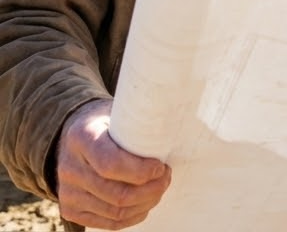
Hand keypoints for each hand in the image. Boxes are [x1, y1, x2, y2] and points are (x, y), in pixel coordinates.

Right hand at [55, 99, 170, 229]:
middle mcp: (70, 168)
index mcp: (82, 137)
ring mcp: (67, 192)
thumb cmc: (107, 122)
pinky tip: (145, 205)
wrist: (74, 137)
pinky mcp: (70, 209)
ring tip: (159, 189)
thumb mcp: (119, 113)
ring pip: (114, 211)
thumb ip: (138, 123)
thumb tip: (172, 131)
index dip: (141, 171)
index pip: (111, 164)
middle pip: (115, 193)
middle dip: (150, 189)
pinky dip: (131, 217)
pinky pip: (106, 223)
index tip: (161, 166)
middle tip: (166, 178)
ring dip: (144, 204)